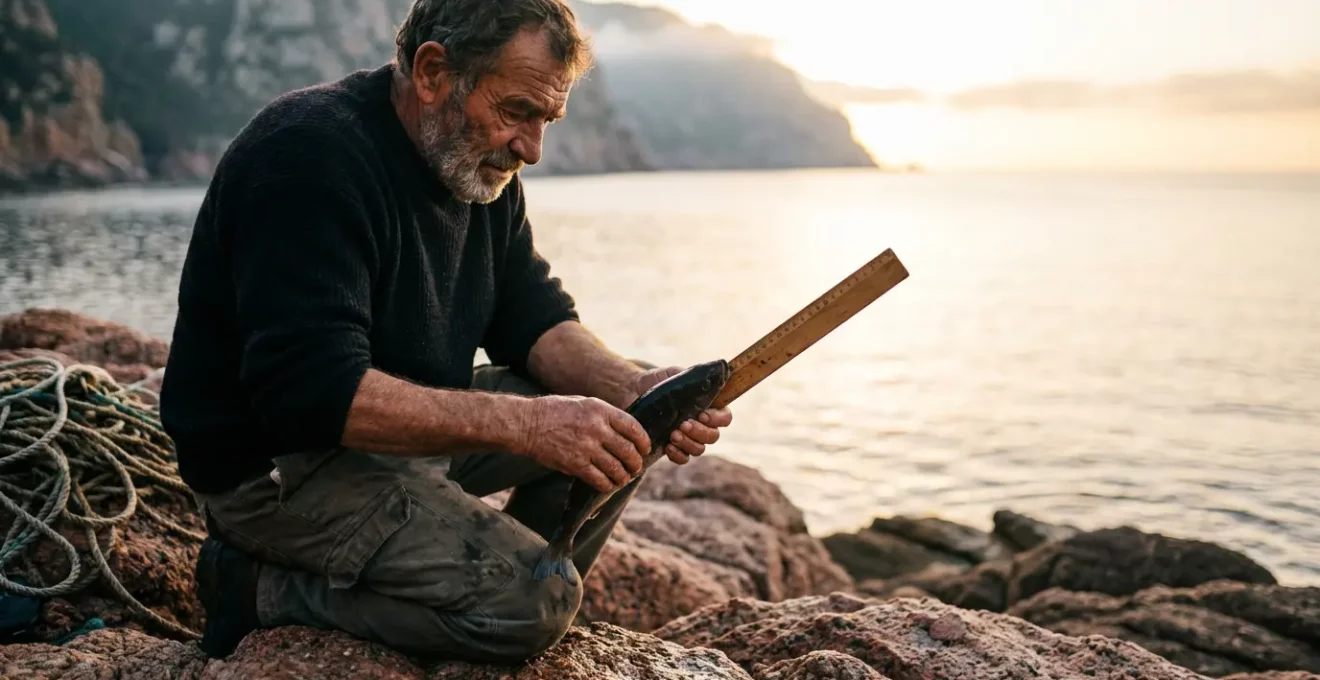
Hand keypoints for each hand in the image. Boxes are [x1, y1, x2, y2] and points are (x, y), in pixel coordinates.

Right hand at [520, 395, 650, 492]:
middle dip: (636, 463)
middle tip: (635, 467)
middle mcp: (596, 428)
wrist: (527, 424)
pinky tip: (608, 485)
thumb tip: (625, 430)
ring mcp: (586, 447)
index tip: (645, 449)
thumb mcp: (583, 403)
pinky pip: (599, 480)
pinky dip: (607, 485)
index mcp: (600, 410)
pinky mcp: (575, 464)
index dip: (643, 441)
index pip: (633, 428)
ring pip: (616, 469)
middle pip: (628, 451)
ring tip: (623, 478)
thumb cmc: (554, 412)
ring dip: (623, 477)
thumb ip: (604, 415)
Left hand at [628, 366, 733, 464]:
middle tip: (683, 424)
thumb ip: (694, 377)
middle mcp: (702, 424)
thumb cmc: (658, 381)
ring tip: (673, 434)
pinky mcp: (673, 447)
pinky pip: (683, 458)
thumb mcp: (676, 374)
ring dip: (688, 443)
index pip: (725, 418)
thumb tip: (710, 375)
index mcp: (708, 406)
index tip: (702, 415)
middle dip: (700, 432)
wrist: (634, 391)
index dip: (717, 419)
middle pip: (713, 436)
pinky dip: (678, 455)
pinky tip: (668, 446)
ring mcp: (688, 437)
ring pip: (699, 449)